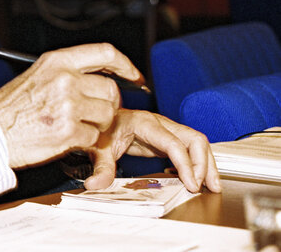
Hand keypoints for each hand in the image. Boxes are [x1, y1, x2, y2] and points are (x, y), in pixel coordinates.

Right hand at [0, 43, 140, 168]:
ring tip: (74, 126)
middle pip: (111, 90)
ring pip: (107, 116)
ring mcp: (68, 105)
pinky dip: (85, 142)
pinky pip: (95, 137)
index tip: (133, 77)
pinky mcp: (69, 131)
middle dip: (108, 105)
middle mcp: (65, 79)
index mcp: (56, 61)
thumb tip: (98, 79)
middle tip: (95, 113)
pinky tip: (65, 138)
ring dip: (97, 125)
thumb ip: (66, 72)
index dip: (125, 65)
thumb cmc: (8, 108)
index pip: (105, 53)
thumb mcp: (36, 75)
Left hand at [83, 109, 221, 192]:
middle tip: (204, 187)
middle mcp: (159, 123)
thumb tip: (95, 185)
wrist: (100, 118)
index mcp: (144, 123)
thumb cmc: (101, 129)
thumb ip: (100, 168)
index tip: (192, 184)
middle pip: (194, 139)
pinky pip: (189, 148)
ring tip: (211, 186)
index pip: (173, 143)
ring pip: (196, 142)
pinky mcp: (166, 137)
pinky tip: (191, 179)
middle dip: (204, 164)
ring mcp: (165, 129)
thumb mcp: (98, 149)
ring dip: (206, 164)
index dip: (186, 164)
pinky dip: (197, 162)